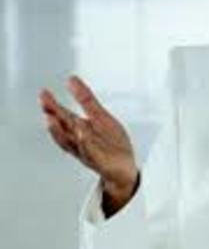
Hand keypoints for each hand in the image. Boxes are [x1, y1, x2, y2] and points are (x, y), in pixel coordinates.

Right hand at [40, 76, 138, 213]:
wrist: (124, 169)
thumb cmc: (110, 143)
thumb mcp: (100, 116)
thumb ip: (86, 99)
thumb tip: (71, 79)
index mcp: (79, 130)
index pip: (63, 117)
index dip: (53, 106)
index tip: (44, 93)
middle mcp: (80, 142)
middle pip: (63, 128)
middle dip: (53, 116)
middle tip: (44, 102)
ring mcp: (88, 152)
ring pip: (71, 141)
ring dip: (61, 131)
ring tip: (52, 118)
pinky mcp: (100, 161)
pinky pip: (91, 153)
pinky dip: (85, 144)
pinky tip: (81, 134)